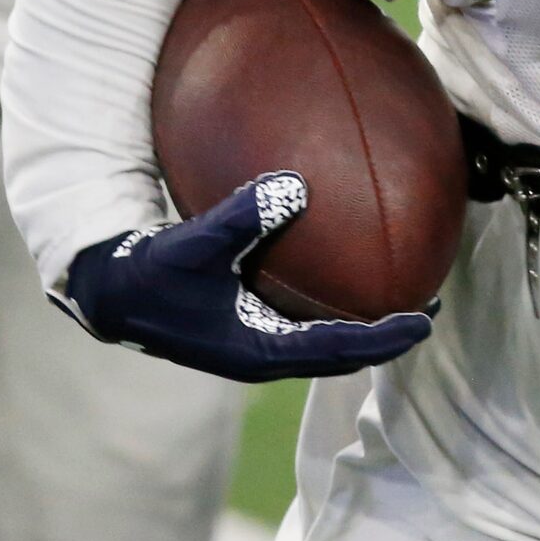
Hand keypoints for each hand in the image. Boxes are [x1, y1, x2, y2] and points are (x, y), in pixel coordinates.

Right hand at [54, 174, 433, 383]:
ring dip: (365, 327)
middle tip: (430, 311)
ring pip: (326, 344)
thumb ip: (241, 216)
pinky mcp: (248, 331)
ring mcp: (257, 346)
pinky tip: (351, 278)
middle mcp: (264, 356)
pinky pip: (306, 327)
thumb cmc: (150, 273)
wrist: (110, 295)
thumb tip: (294, 184)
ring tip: (405, 298)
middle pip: (342, 355)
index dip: (383, 338)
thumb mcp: (192, 244)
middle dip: (386, 338)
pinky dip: (336, 312)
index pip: (338, 350)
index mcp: (258, 349)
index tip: (423, 324)